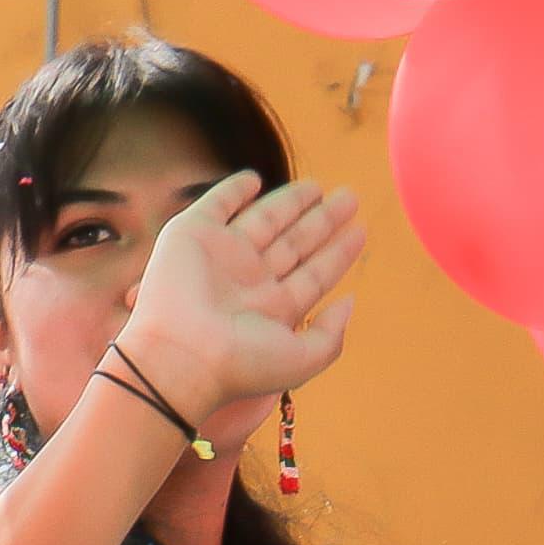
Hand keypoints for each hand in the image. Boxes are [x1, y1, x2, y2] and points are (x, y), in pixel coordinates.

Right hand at [117, 174, 368, 435]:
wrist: (182, 354)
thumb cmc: (242, 364)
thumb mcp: (302, 359)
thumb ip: (331, 334)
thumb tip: (352, 301)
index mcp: (275, 309)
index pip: (315, 274)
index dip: (339, 253)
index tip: (361, 231)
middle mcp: (251, 280)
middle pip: (296, 243)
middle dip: (323, 221)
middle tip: (350, 198)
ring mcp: (224, 256)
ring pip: (266, 220)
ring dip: (291, 202)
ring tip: (318, 187)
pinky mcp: (194, 234)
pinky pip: (217, 205)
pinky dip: (233, 190)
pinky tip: (254, 180)